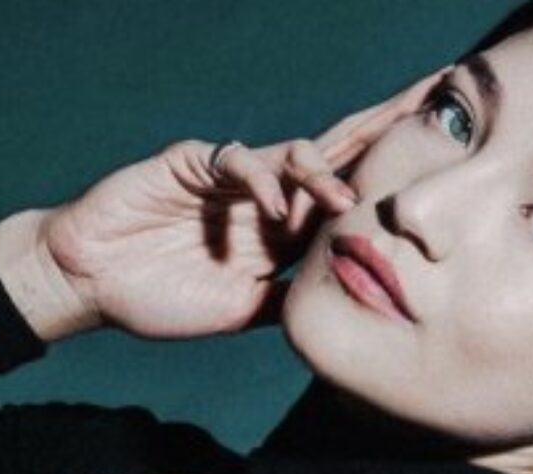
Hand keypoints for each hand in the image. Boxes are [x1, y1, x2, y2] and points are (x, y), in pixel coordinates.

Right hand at [0, 66, 448, 341]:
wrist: (93, 285)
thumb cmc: (164, 297)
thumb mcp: (243, 312)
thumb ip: (290, 302)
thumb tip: (347, 313)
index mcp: (286, 230)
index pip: (347, 197)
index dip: (387, 178)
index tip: (438, 168)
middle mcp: (269, 196)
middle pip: (337, 153)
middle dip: (383, 127)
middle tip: (431, 100)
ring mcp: (235, 176)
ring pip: (295, 153)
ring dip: (325, 174)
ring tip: (344, 203)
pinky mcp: (194, 163)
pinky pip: (237, 160)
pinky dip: (261, 182)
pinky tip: (273, 210)